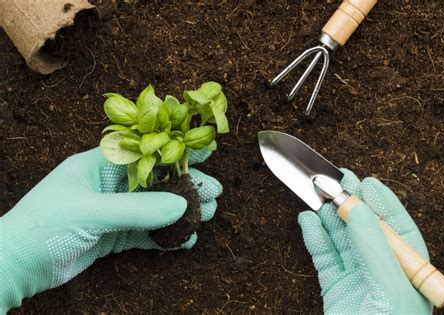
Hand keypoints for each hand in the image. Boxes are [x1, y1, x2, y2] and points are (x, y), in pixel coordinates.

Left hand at [0, 147, 221, 312]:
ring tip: (207, 216)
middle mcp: (108, 186)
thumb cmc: (44, 227)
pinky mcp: (112, 235)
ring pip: (153, 208)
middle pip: (155, 182)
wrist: (15, 266)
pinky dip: (165, 236)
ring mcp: (111, 211)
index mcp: (99, 166)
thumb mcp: (91, 213)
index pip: (145, 155)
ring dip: (180, 213)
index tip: (205, 154)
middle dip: (185, 187)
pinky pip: (145, 232)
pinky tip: (185, 239)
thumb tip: (183, 207)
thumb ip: (137, 210)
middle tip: (214, 194)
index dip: (175, 154)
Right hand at [298, 169, 432, 313]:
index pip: (397, 229)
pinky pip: (323, 256)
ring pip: (341, 239)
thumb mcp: (389, 288)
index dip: (382, 203)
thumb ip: (374, 247)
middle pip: (366, 229)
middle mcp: (383, 272)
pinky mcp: (334, 288)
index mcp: (408, 272)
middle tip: (337, 180)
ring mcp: (357, 280)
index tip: (366, 181)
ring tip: (318, 196)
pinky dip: (314, 237)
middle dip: (352, 204)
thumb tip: (359, 208)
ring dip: (329, 217)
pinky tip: (308, 221)